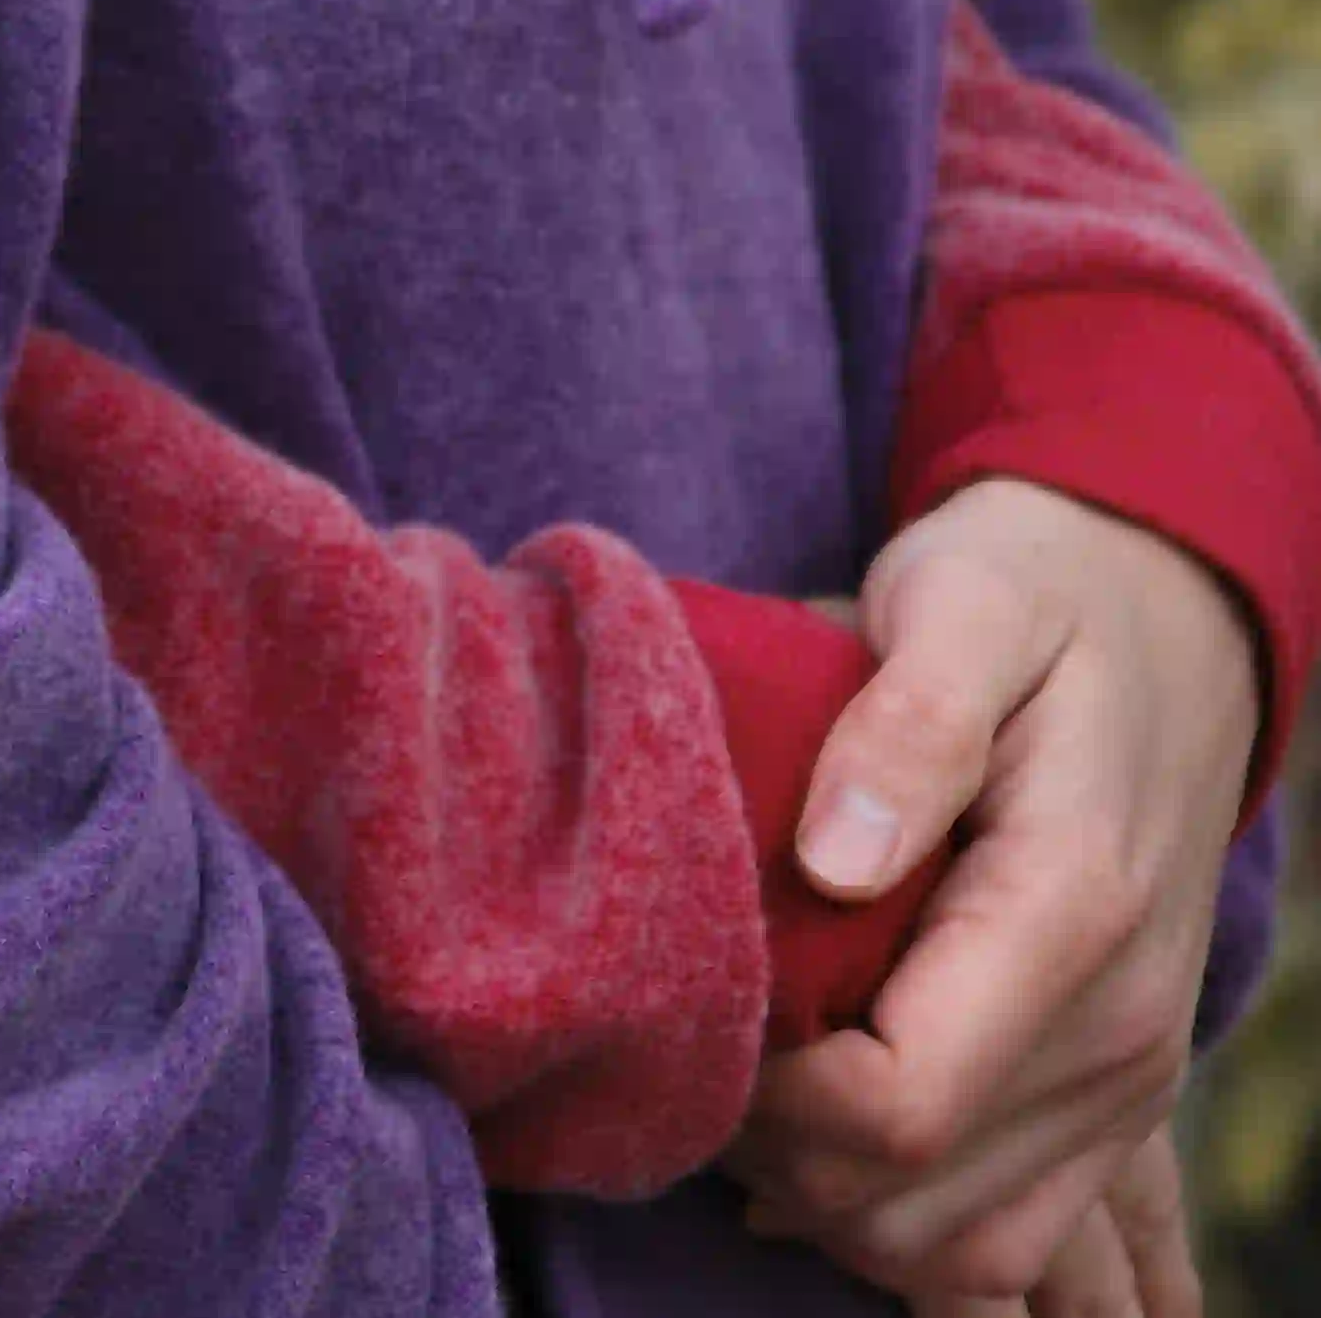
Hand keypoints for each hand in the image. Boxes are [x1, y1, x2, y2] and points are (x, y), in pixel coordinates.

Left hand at [725, 481, 1257, 1299]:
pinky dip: (900, 1220)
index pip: (895, 1105)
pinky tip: (810, 1132)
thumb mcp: (960, 602)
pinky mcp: (1114, 1096)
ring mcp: (1126, 1078)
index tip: (682, 1008)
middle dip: (774, 1154)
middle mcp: (1118, 1029)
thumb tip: (837, 857)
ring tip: (741, 1079)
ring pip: (961, 1251)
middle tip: (688, 1038)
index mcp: (1068, 912)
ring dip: (830, 1201)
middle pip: (912, 1203)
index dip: (763, 1096)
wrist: (1163, 618)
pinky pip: (1009, 1233)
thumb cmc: (1029, 595)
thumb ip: (908, 724)